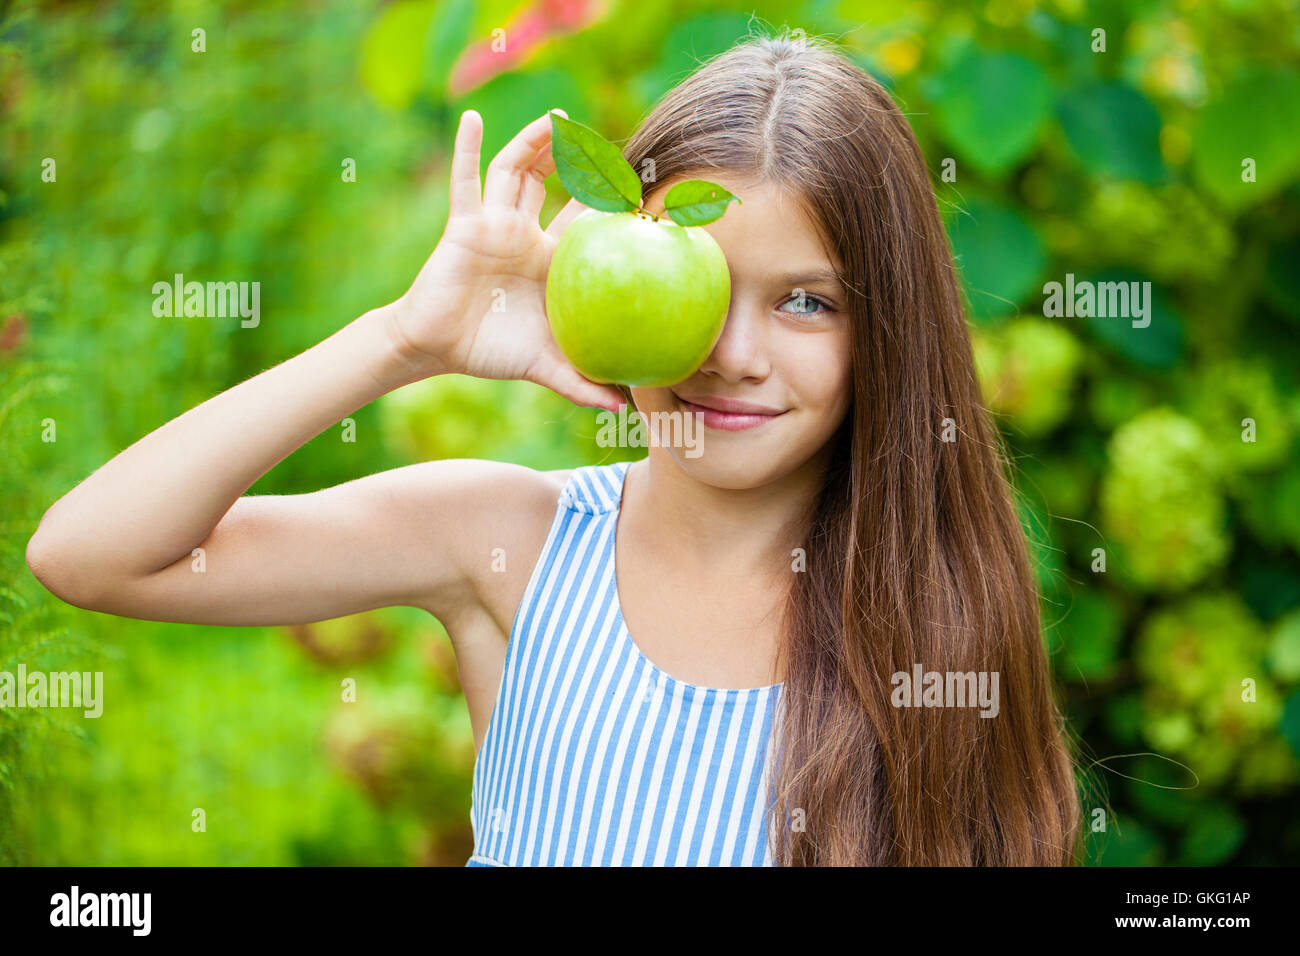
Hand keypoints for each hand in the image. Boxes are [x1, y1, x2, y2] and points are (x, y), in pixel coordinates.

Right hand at [389, 108, 625, 411]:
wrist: (437, 348)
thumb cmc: (490, 350)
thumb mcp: (544, 366)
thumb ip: (581, 383)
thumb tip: (623, 410)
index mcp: (550, 260)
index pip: (586, 220)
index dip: (609, 201)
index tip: (641, 184)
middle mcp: (525, 234)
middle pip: (553, 183)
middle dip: (575, 158)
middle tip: (603, 136)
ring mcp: (494, 224)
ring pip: (517, 171)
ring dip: (534, 142)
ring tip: (556, 118)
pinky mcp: (465, 225)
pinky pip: (466, 181)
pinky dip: (466, 148)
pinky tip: (471, 118)